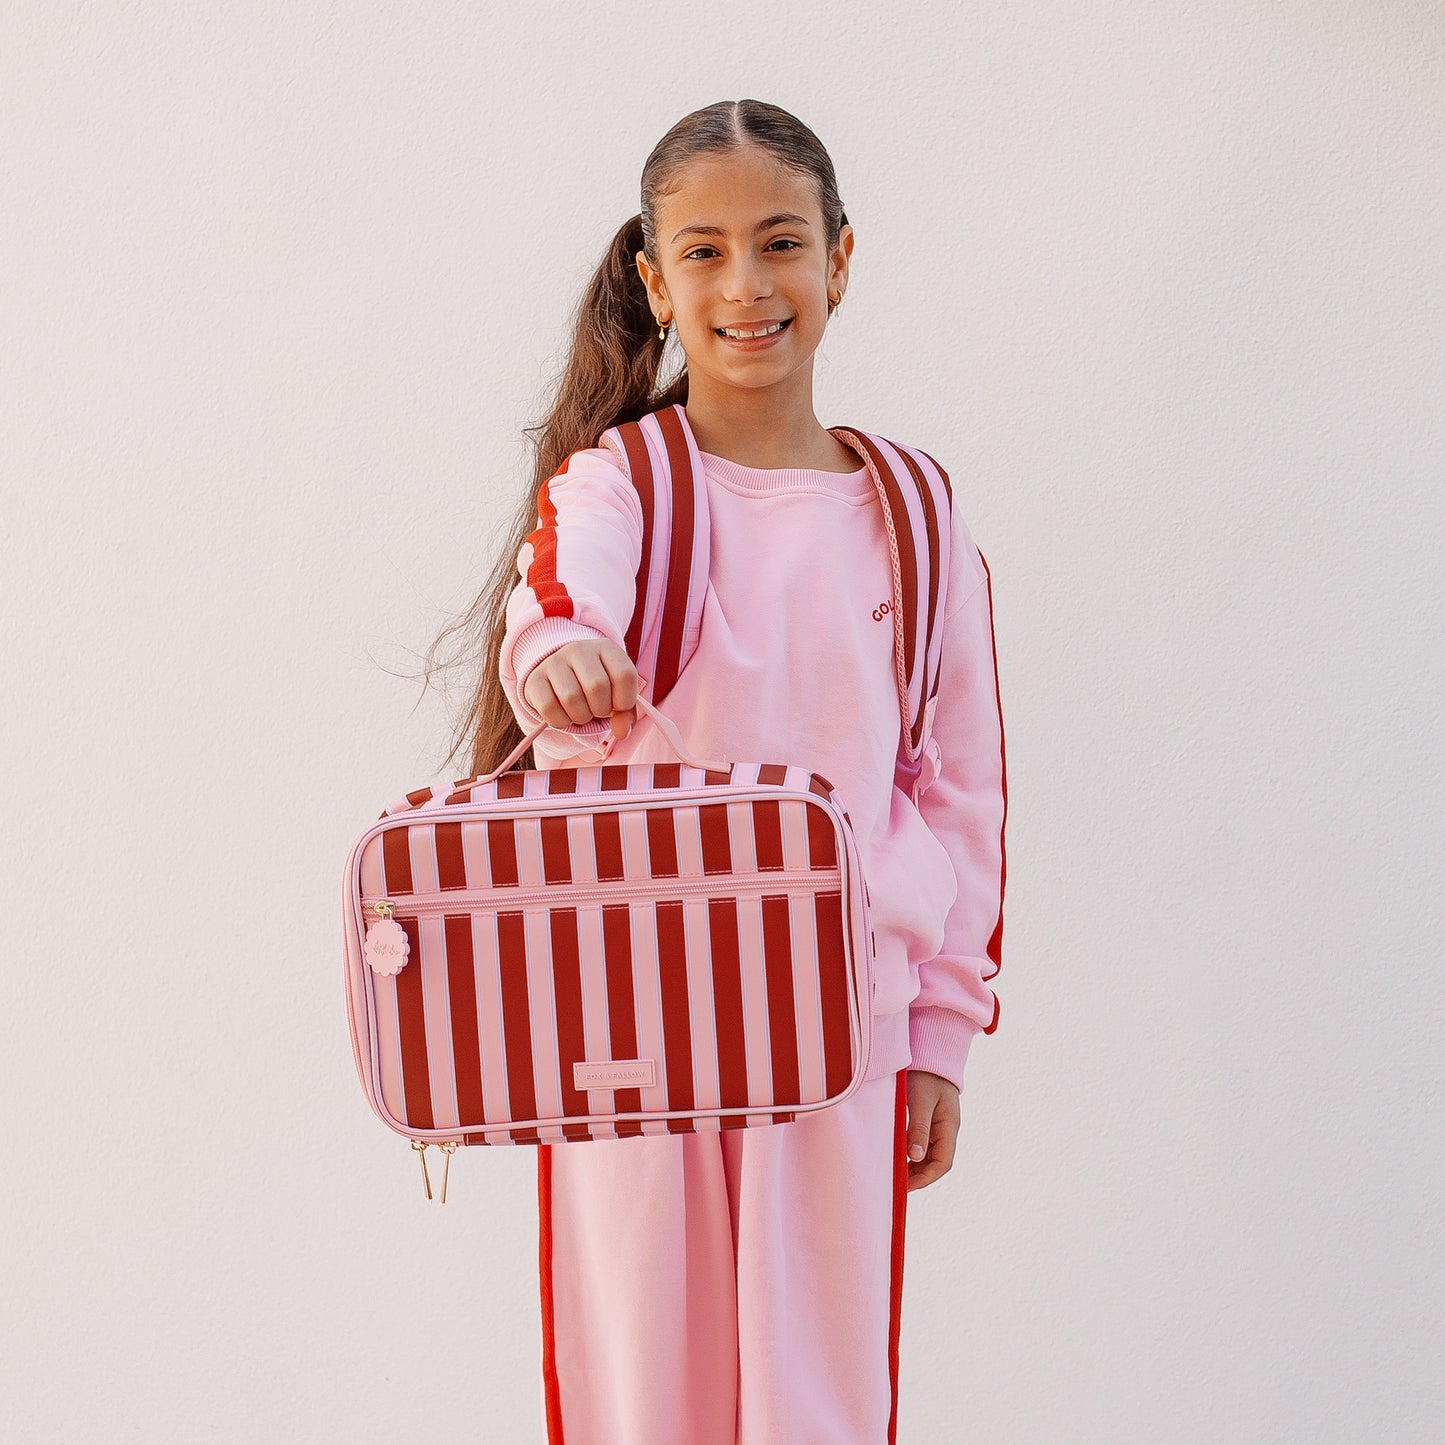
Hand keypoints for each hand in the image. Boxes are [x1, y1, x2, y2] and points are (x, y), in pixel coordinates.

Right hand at [522, 639, 639, 740]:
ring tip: (582, 712)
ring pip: (571, 698)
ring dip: (581, 717)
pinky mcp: (535, 679)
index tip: (618, 705)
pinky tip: (564, 715)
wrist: (562, 676)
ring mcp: (554, 662)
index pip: (624, 675)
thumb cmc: (597, 689)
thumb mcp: (616, 696)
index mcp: (606, 648)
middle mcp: (579, 649)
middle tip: (597, 709)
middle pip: (597, 686)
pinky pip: (549, 708)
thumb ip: (626, 714)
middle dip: (601, 709)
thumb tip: (621, 733)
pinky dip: (560, 721)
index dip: (625, 700)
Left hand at [904, 1069, 959, 1191]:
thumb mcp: (920, 1100)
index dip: (925, 1178)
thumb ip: (918, 1128)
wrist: (930, 1052)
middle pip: (936, 1162)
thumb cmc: (926, 1074)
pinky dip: (911, 1153)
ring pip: (929, 1154)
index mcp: (949, 1126)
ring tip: (894, 1171)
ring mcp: (938, 1125)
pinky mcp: (929, 1119)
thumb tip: (914, 1157)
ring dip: (914, 1166)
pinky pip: (922, 1143)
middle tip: (896, 1182)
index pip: (943, 1163)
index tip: (906, 1185)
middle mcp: (946, 1129)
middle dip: (918, 1176)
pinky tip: (897, 1154)